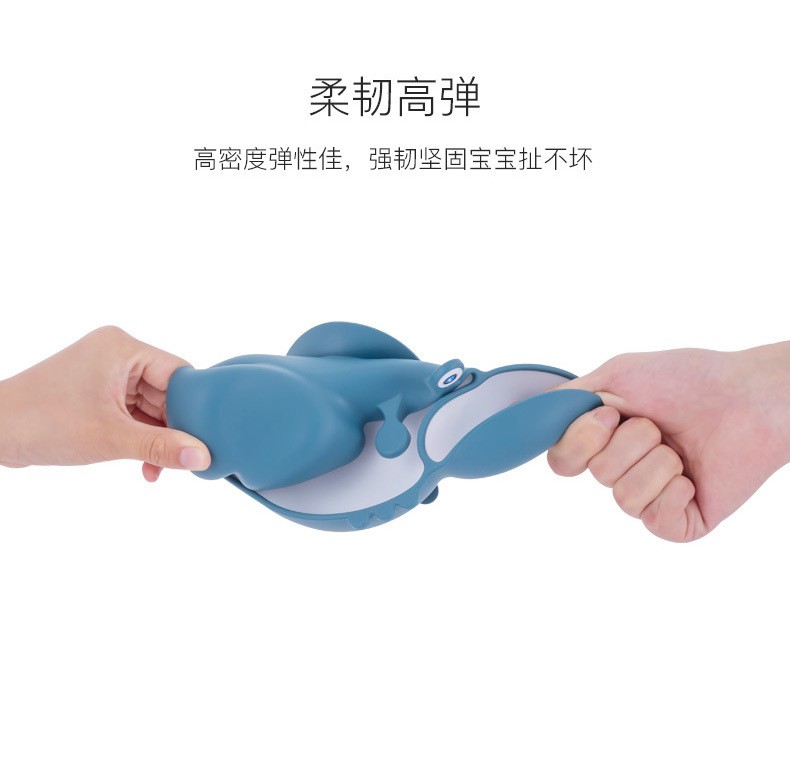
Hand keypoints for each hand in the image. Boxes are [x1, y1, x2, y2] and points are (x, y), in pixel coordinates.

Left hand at [0, 326, 210, 481]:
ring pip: (152, 407)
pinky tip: (145, 465)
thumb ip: (161, 446)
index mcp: (122, 348)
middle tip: (184, 460)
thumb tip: (202, 457)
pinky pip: (134, 414)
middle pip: (168, 392)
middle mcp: (117, 355)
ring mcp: (107, 374)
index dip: (194, 407)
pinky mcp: (98, 393)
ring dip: (157, 438)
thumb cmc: (40, 422)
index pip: (178, 374)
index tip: (205, 439)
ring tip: (160, 468)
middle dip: (174, 428)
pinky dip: (141, 437)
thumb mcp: (110, 437)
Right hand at [547, 343, 789, 541]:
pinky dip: (673, 490)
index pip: (561, 461)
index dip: (581, 440)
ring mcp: (649, 497)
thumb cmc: (690, 380)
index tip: (610, 413)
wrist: (748, 397)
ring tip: (681, 447)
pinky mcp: (678, 521)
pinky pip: (653, 518)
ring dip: (656, 462)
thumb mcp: (616, 374)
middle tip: (658, 424)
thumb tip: (526, 417)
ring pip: (623, 496)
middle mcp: (622, 470)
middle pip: (594, 473)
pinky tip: (691, 475)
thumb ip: (566, 398)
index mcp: (603, 440)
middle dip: (630, 440)